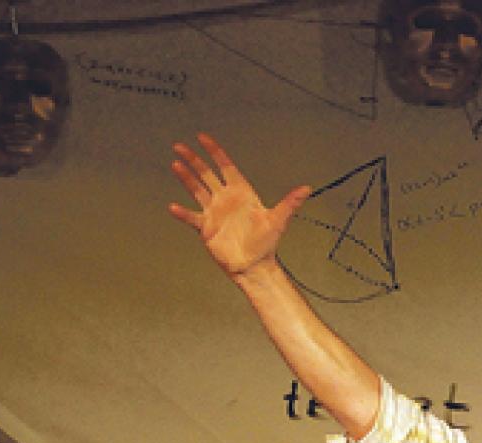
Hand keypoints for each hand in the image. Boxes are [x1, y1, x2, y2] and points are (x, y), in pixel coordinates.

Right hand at [167, 132, 309, 279]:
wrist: (254, 265)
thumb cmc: (266, 243)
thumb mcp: (278, 220)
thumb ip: (290, 203)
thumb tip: (307, 189)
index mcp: (242, 192)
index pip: (226, 166)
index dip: (215, 152)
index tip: (203, 138)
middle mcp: (226, 199)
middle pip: (206, 174)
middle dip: (194, 160)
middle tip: (179, 146)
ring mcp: (214, 212)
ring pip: (196, 189)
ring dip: (186, 178)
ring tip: (175, 165)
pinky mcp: (206, 227)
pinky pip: (192, 217)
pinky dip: (182, 213)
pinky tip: (173, 207)